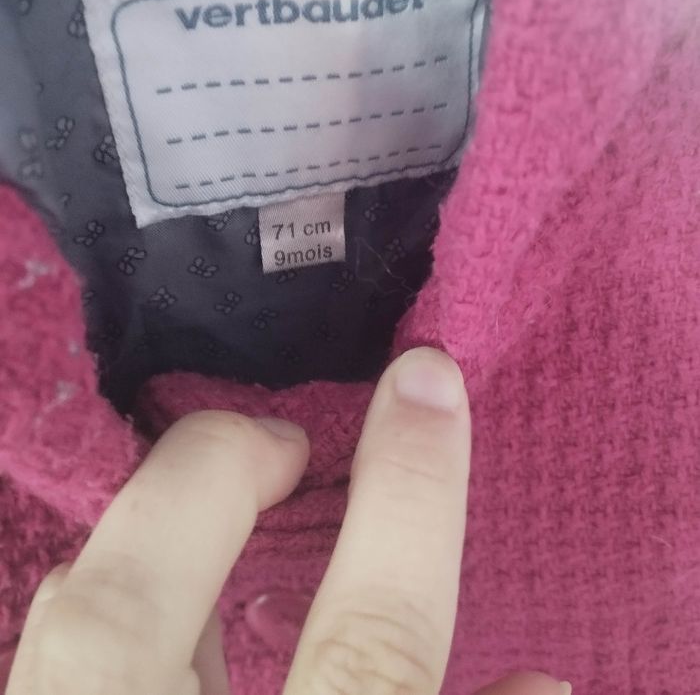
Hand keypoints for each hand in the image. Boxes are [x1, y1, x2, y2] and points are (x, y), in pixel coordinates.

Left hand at [4, 348, 570, 694]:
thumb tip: (545, 679)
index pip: (370, 648)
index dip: (411, 503)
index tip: (432, 384)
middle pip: (130, 610)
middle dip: (209, 478)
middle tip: (275, 436)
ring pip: (66, 620)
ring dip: (142, 537)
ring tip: (214, 494)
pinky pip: (52, 652)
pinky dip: (113, 607)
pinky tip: (159, 596)